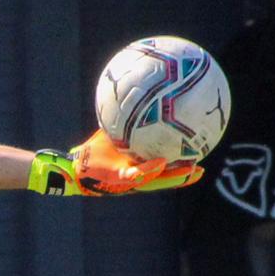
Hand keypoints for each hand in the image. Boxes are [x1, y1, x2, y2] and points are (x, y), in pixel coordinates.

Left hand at [28, 129, 200, 195]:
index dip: (180, 166)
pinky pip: (136, 175)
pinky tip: (161, 163)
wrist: (74, 164)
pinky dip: (149, 170)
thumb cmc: (96, 150)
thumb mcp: (115, 133)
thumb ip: (129, 120)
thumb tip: (141, 95)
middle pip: (165, 179)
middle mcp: (136, 176)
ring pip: (156, 181)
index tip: (197, 158)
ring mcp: (128, 179)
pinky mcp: (117, 178)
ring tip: (190, 170)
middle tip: (201, 168)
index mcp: (137, 167)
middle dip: (182, 176)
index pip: (164, 168)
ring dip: (174, 177)